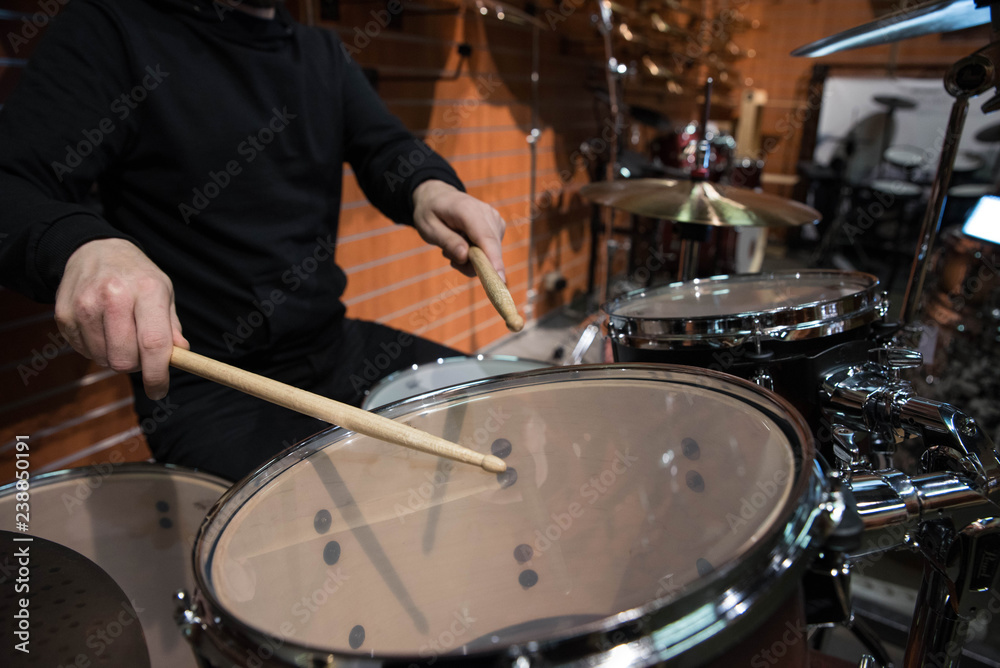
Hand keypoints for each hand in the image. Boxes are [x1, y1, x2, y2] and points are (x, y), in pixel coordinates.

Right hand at [55, 238, 187, 399]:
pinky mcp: (64, 314)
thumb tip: (181, 355)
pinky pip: (83, 351)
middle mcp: (114, 295)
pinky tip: (101, 328)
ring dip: (115, 357)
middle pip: (124, 359)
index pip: (154, 344)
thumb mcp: (164, 293)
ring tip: (120, 335)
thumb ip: (171, 327)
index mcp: (147, 290)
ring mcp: (85, 305)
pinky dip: (96, 349)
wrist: (95, 250)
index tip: (159, 391)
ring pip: (103, 359)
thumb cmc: (137, 277)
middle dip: (136, 367)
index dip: (157, 375)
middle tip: (140, 355)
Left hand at [411, 180, 506, 279]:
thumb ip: (447, 241)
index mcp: (467, 209)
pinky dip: (477, 255)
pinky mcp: (498, 226)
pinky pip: (491, 251)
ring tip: (453, 245)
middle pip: (491, 250)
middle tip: (449, 257)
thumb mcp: (428, 228)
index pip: (485, 238)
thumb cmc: (431, 213)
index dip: (493, 260)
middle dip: (472, 264)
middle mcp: (487, 213)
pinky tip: (463, 244)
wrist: (439, 197)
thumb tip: (465, 257)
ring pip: (491, 254)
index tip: (499, 280)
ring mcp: (495, 219)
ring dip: (472, 259)